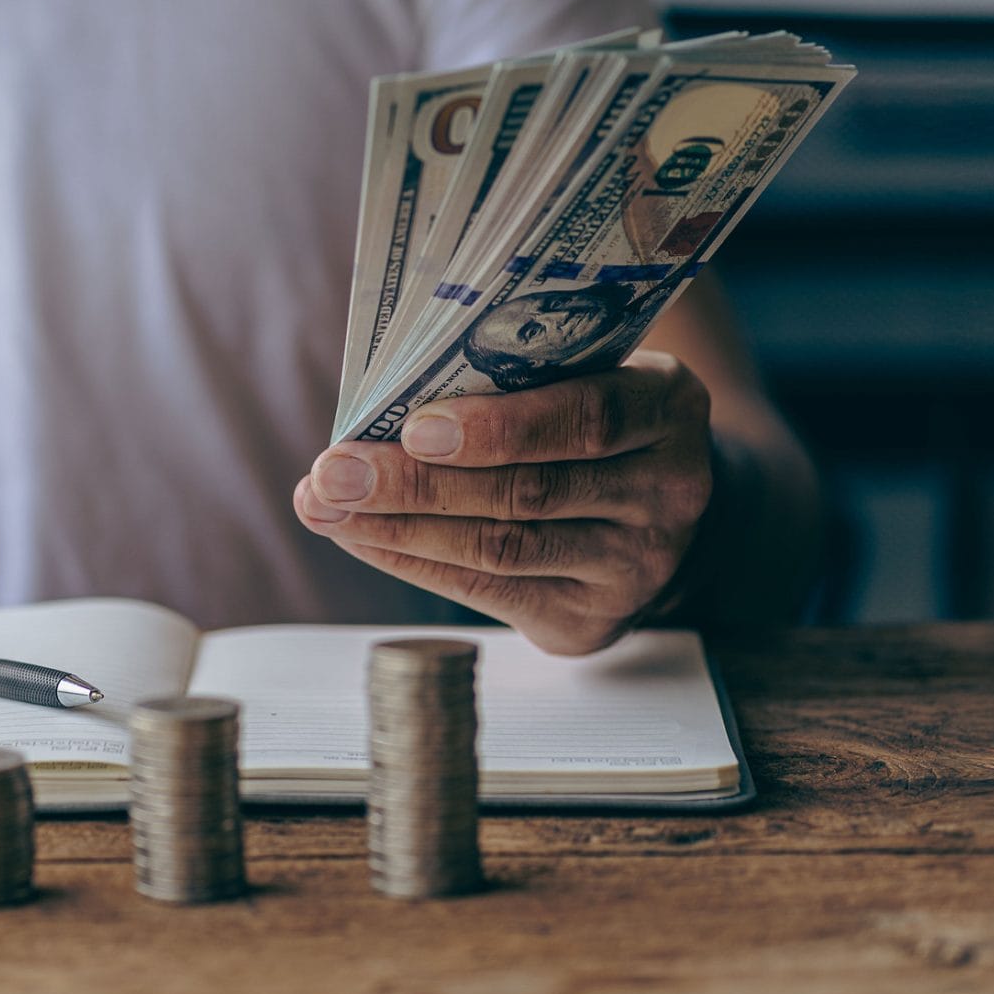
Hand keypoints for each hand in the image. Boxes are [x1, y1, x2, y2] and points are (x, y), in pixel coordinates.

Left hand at [295, 353, 714, 654]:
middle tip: (333, 471)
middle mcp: (668, 491)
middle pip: (528, 492)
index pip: (589, 416)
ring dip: (398, 528)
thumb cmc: (590, 416)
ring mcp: (637, 565)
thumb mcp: (585, 373)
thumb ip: (519, 375)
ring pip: (502, 548)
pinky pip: (491, 593)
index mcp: (669, 407)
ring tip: (323, 505)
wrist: (656, 509)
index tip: (413, 426)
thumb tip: (383, 394)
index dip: (499, 427)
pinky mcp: (595, 620)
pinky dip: (414, 563)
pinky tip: (360, 538)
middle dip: (415, 482)